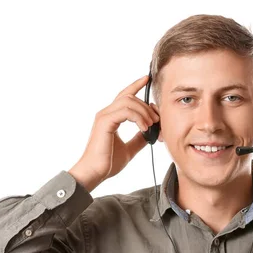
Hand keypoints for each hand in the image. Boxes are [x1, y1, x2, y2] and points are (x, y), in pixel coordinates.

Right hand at [69, 75, 159, 190]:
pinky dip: (138, 118)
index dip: (136, 85)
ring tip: (151, 125)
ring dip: (144, 112)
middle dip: (147, 106)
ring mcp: (104, 116)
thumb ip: (139, 138)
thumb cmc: (108, 163)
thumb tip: (151, 132)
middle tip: (157, 120)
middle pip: (130, 97)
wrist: (95, 173)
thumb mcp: (129, 148)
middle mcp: (106, 113)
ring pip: (128, 101)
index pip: (124, 95)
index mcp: (111, 117)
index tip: (148, 79)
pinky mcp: (104, 122)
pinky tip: (144, 128)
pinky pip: (125, 111)